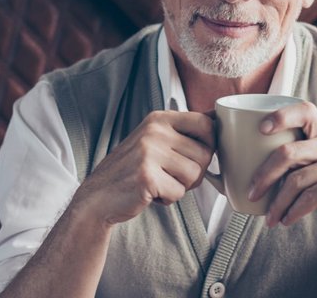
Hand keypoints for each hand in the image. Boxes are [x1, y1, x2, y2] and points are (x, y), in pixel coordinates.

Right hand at [71, 110, 215, 226]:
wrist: (98, 196)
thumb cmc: (131, 170)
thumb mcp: (154, 140)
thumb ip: (183, 130)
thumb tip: (218, 117)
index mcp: (159, 119)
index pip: (206, 124)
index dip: (209, 145)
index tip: (194, 156)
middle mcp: (154, 131)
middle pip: (205, 154)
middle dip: (194, 172)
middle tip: (171, 176)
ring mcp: (149, 152)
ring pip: (194, 174)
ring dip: (181, 186)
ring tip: (159, 183)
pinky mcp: (146, 176)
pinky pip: (179, 192)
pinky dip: (168, 198)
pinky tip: (151, 193)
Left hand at [246, 102, 316, 244]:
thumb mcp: (314, 171)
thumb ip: (294, 161)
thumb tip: (244, 162)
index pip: (305, 110)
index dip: (281, 116)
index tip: (260, 130)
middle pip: (289, 152)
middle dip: (264, 175)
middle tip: (252, 193)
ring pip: (296, 180)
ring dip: (277, 203)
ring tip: (269, 218)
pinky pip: (309, 198)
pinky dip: (292, 212)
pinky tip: (285, 220)